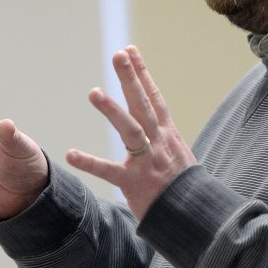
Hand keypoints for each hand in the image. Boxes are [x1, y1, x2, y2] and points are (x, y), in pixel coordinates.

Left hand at [65, 46, 195, 219]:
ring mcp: (148, 162)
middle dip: (132, 78)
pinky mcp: (135, 184)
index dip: (142, 73)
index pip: (154, 98)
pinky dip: (91, 163)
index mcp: (167, 134)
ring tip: (94, 92)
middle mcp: (159, 142)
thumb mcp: (178, 154)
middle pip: (144, 104)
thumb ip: (164, 136)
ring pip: (131, 130)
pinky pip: (110, 172)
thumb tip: (156, 118)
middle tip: (119, 54)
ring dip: (113, 111)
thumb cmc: (184, 187)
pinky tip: (71, 154)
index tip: (130, 50)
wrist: (196, 217)